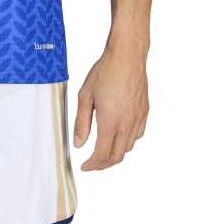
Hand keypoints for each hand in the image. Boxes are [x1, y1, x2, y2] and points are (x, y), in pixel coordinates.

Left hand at [72, 44, 148, 169]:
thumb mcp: (85, 95)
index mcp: (110, 121)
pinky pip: (137, 135)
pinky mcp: (145, 112)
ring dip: (115, 153)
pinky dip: (127, 141)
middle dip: (103, 164)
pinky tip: (119, 135)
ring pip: (128, 147)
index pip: (102, 155)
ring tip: (103, 149)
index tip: (85, 167)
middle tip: (92, 163)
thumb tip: (79, 144)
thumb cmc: (105, 71)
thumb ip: (81, 122)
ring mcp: (138, 118)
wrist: (127, 56)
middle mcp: (127, 124)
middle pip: (117, 156)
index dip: (93, 165)